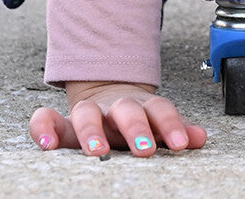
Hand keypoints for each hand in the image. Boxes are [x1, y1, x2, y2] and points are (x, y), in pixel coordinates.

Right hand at [29, 81, 206, 157]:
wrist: (104, 94)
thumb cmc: (133, 118)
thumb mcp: (155, 122)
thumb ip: (175, 129)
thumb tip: (200, 137)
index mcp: (142, 107)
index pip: (159, 109)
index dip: (171, 124)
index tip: (180, 145)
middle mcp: (114, 107)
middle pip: (127, 110)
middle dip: (136, 127)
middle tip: (144, 149)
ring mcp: (87, 113)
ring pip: (87, 113)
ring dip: (91, 130)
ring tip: (95, 150)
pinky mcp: (60, 123)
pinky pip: (46, 120)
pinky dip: (44, 128)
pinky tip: (47, 145)